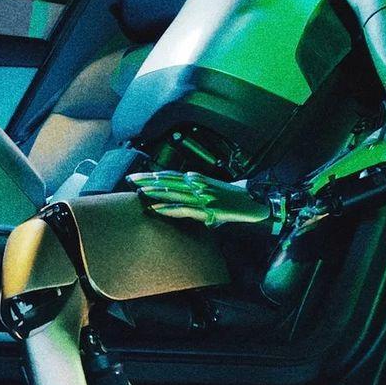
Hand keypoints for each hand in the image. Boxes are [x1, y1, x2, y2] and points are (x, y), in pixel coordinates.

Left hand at [127, 170, 272, 226]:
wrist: (254, 202)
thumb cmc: (235, 197)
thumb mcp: (214, 190)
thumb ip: (199, 187)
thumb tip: (186, 188)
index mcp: (198, 180)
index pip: (171, 176)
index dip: (154, 175)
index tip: (138, 176)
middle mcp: (198, 185)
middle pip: (168, 181)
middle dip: (149, 181)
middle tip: (131, 179)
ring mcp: (202, 197)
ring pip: (174, 193)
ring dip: (155, 192)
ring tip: (139, 191)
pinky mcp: (207, 209)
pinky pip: (184, 209)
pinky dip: (169, 209)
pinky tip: (157, 209)